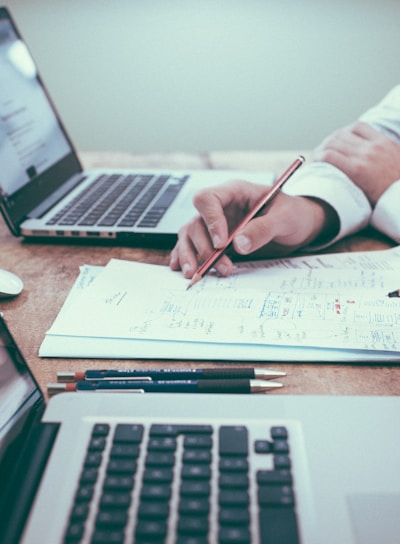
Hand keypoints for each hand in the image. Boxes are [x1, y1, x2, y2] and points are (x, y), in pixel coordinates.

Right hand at [169, 179, 337, 277]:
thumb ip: (263, 229)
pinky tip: (182, 269)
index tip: (221, 243)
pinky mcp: (215, 240)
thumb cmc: (294, 214)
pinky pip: (193, 246)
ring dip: (191, 255)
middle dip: (204, 247)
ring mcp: (215, 224)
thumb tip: (239, 244)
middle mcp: (220, 207)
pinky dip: (185, 257)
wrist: (300, 226)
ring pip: (190, 236)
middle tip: (220, 267)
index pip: (208, 199)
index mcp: (235, 192)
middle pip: (196, 222)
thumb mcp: (285, 218)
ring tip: (195, 274)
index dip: (210, 221)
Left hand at [313, 121, 399, 204]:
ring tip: (316, 159)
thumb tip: (370, 158)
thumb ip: (383, 155)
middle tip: (321, 153)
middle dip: (328, 142)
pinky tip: (316, 164)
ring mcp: (365, 157)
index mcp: (384, 143)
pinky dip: (319, 158)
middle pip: (341, 134)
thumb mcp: (396, 162)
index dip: (343, 133)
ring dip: (321, 150)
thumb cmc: (396, 188)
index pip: (358, 127)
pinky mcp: (356, 170)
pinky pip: (330, 156)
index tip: (337, 143)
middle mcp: (374, 147)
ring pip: (333, 143)